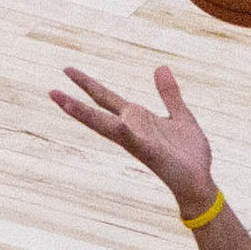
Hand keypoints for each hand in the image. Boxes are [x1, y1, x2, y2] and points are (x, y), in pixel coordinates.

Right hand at [51, 66, 216, 207]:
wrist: (200, 181)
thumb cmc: (189, 154)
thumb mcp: (181, 116)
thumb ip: (169, 94)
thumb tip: (160, 67)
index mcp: (138, 119)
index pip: (106, 98)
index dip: (87, 84)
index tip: (67, 70)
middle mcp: (132, 129)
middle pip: (99, 110)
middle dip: (75, 101)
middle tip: (50, 90)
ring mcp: (137, 141)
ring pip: (105, 125)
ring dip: (83, 114)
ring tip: (61, 101)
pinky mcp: (149, 152)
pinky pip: (132, 139)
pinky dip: (123, 130)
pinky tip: (116, 121)